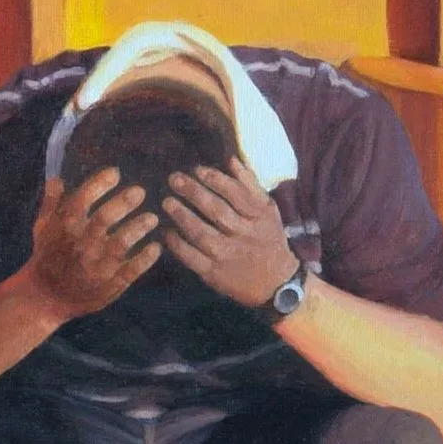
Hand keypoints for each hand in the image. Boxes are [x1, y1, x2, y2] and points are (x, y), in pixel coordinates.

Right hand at [24, 168, 161, 321]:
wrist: (45, 296)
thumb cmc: (47, 255)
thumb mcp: (42, 227)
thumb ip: (51, 202)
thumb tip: (58, 178)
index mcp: (65, 226)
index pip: (82, 199)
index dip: (99, 184)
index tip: (115, 173)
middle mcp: (81, 244)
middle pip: (105, 219)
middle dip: (123, 203)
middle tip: (140, 191)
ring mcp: (96, 265)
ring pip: (120, 244)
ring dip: (137, 229)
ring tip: (152, 218)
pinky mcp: (109, 284)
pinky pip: (130, 271)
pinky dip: (144, 260)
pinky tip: (156, 248)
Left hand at [162, 158, 298, 307]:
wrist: (276, 284)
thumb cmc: (268, 239)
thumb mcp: (268, 211)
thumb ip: (250, 186)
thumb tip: (231, 159)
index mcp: (259, 216)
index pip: (236, 194)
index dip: (215, 179)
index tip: (197, 169)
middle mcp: (244, 235)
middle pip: (216, 211)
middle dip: (193, 192)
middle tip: (174, 179)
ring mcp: (228, 255)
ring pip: (202, 233)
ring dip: (182, 216)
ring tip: (167, 202)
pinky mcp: (214, 274)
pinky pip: (192, 257)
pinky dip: (178, 244)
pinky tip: (167, 232)